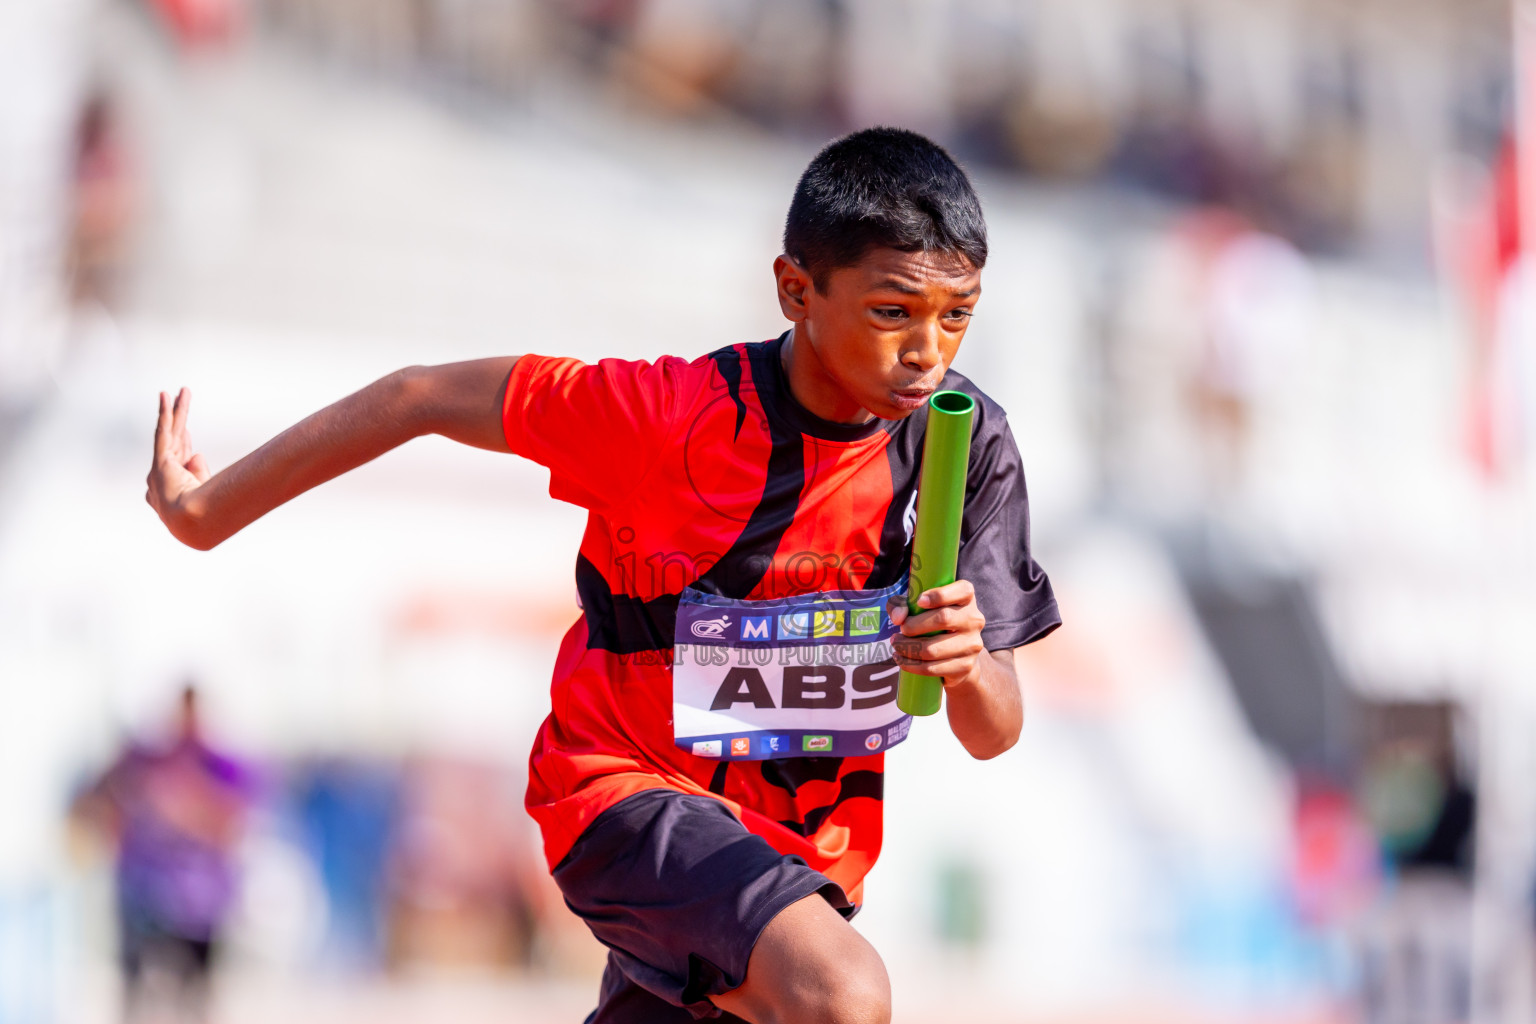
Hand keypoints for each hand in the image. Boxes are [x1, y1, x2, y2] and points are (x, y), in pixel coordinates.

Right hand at [146, 388, 210, 541]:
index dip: (184, 444)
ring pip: (169, 431)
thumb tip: (197, 454)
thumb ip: (200, 471)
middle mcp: (162, 477)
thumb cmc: (203, 515)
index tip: (187, 431)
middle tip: (181, 401)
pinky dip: (165, 413)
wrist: (192, 523)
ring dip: (174, 410)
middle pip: (175, 441)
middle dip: (180, 420)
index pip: (180, 460)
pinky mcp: (161, 459)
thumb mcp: (205, 491)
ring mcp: (161, 468)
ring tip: (178, 391)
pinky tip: (166, 395)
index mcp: (174, 488)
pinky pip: (164, 431)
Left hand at [887, 579, 987, 688]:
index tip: (919, 601)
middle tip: (900, 629)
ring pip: (934, 649)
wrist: (958, 655)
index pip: (962, 591)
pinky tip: (901, 659)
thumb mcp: (917, 606)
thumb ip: (902, 604)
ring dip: (908, 648)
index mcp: (966, 598)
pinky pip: (932, 668)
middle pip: (943, 619)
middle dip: (914, 625)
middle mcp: (974, 619)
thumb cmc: (933, 622)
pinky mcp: (965, 666)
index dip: (939, 595)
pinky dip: (911, 665)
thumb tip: (898, 618)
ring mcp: (972, 644)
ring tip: (896, 645)